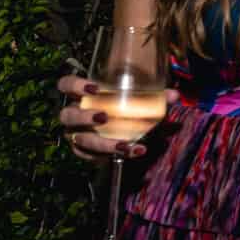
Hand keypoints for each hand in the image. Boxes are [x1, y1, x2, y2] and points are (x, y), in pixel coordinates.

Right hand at [57, 73, 173, 158]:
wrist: (117, 130)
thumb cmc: (123, 107)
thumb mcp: (136, 99)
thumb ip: (154, 97)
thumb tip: (173, 96)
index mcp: (81, 95)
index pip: (65, 85)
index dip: (75, 85)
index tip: (95, 88)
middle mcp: (73, 114)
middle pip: (67, 115)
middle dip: (83, 116)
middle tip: (104, 116)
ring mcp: (75, 134)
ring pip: (78, 139)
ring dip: (100, 142)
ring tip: (123, 145)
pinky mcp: (81, 151)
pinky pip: (87, 155)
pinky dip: (108, 155)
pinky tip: (128, 152)